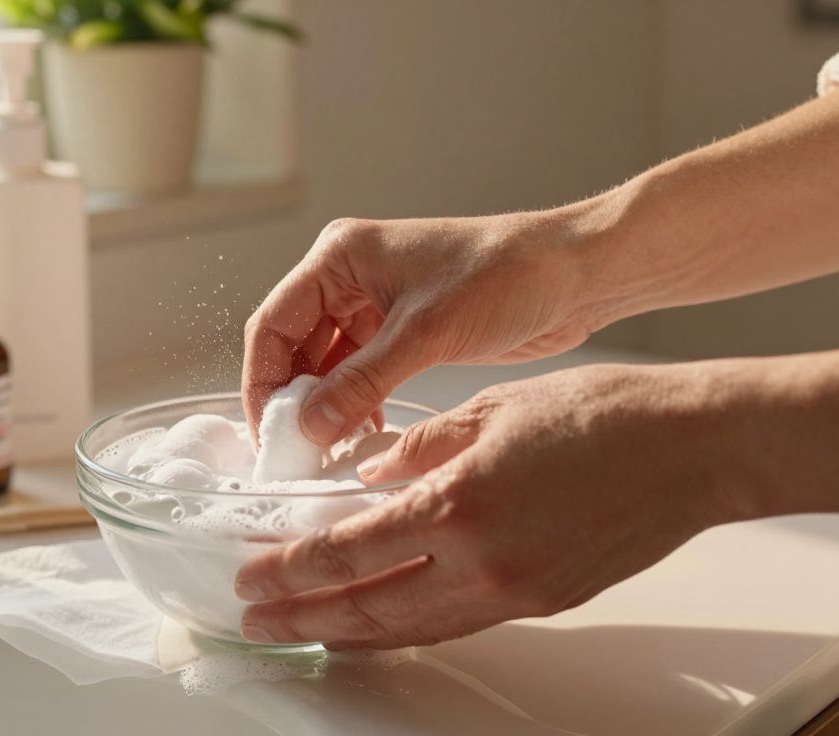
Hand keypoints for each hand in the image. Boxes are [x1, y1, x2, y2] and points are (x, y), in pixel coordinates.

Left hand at [234, 363, 748, 648]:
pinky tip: (381, 624)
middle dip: (301, 613)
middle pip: (367, 604)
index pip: (347, 549)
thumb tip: (369, 473)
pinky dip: (407, 628)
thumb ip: (419, 447)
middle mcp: (482, 563)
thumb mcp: (491, 409)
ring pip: (410, 628)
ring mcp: (515, 592)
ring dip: (348, 631)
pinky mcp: (542, 602)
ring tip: (303, 630)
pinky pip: (456, 624)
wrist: (694, 448)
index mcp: (459, 504)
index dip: (289, 566)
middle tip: (255, 618)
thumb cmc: (603, 414)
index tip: (251, 574)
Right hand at [242, 212, 602, 445]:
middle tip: (294, 453)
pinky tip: (361, 436)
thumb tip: (310, 427)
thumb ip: (361, 382)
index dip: (263, 381)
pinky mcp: (400, 331)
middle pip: (292, 347)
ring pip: (323, 365)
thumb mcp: (426, 333)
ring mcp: (373, 305)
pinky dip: (353, 405)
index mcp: (340, 257)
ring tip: (327, 453)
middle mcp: (348, 277)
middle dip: (292, 399)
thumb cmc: (506, 276)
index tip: (268, 433)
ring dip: (323, 407)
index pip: (274, 324)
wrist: (575, 275)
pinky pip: (357, 373)